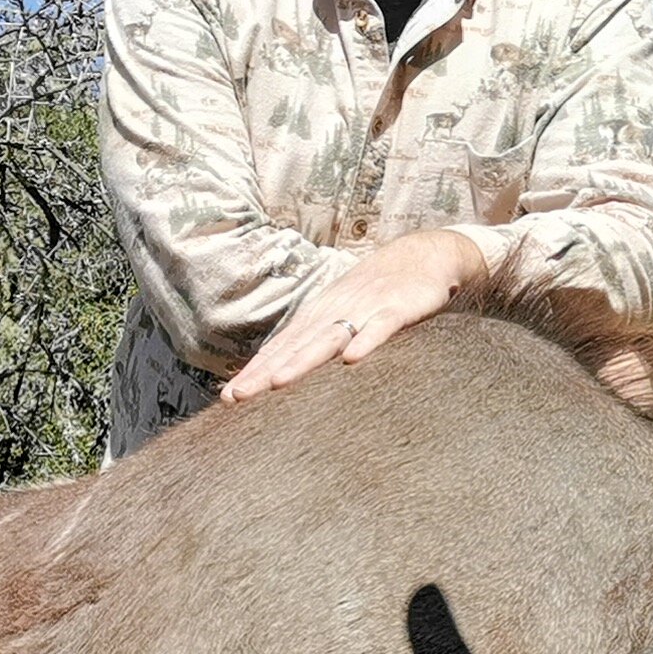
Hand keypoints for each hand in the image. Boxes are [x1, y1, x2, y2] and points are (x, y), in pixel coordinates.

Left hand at [221, 228, 489, 402]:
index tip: (229, 398)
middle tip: (238, 397)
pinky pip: (381, 327)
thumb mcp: (343, 312)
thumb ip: (317, 339)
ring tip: (278, 382)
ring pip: (329, 337)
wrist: (424, 254)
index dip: (255, 371)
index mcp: (319, 315)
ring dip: (303, 359)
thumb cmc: (378, 291)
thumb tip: (284, 370)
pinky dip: (367, 341)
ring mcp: (366, 308)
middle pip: (295, 346)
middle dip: (265, 372)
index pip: (281, 347)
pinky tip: (352, 360)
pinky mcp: (398, 309)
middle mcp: (335, 311)